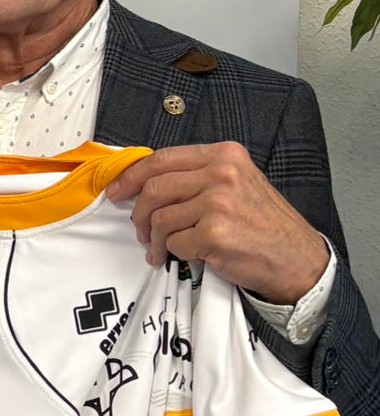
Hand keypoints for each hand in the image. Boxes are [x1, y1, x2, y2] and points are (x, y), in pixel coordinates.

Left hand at [105, 142, 329, 304]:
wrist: (299, 260)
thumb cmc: (264, 225)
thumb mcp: (238, 184)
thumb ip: (197, 176)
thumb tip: (145, 182)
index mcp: (224, 156)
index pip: (162, 159)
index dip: (132, 177)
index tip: (117, 191)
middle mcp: (222, 174)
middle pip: (154, 188)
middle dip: (140, 213)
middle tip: (141, 230)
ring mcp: (218, 203)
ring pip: (160, 218)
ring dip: (155, 239)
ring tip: (161, 250)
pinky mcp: (214, 234)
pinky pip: (174, 243)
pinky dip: (174, 254)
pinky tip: (186, 257)